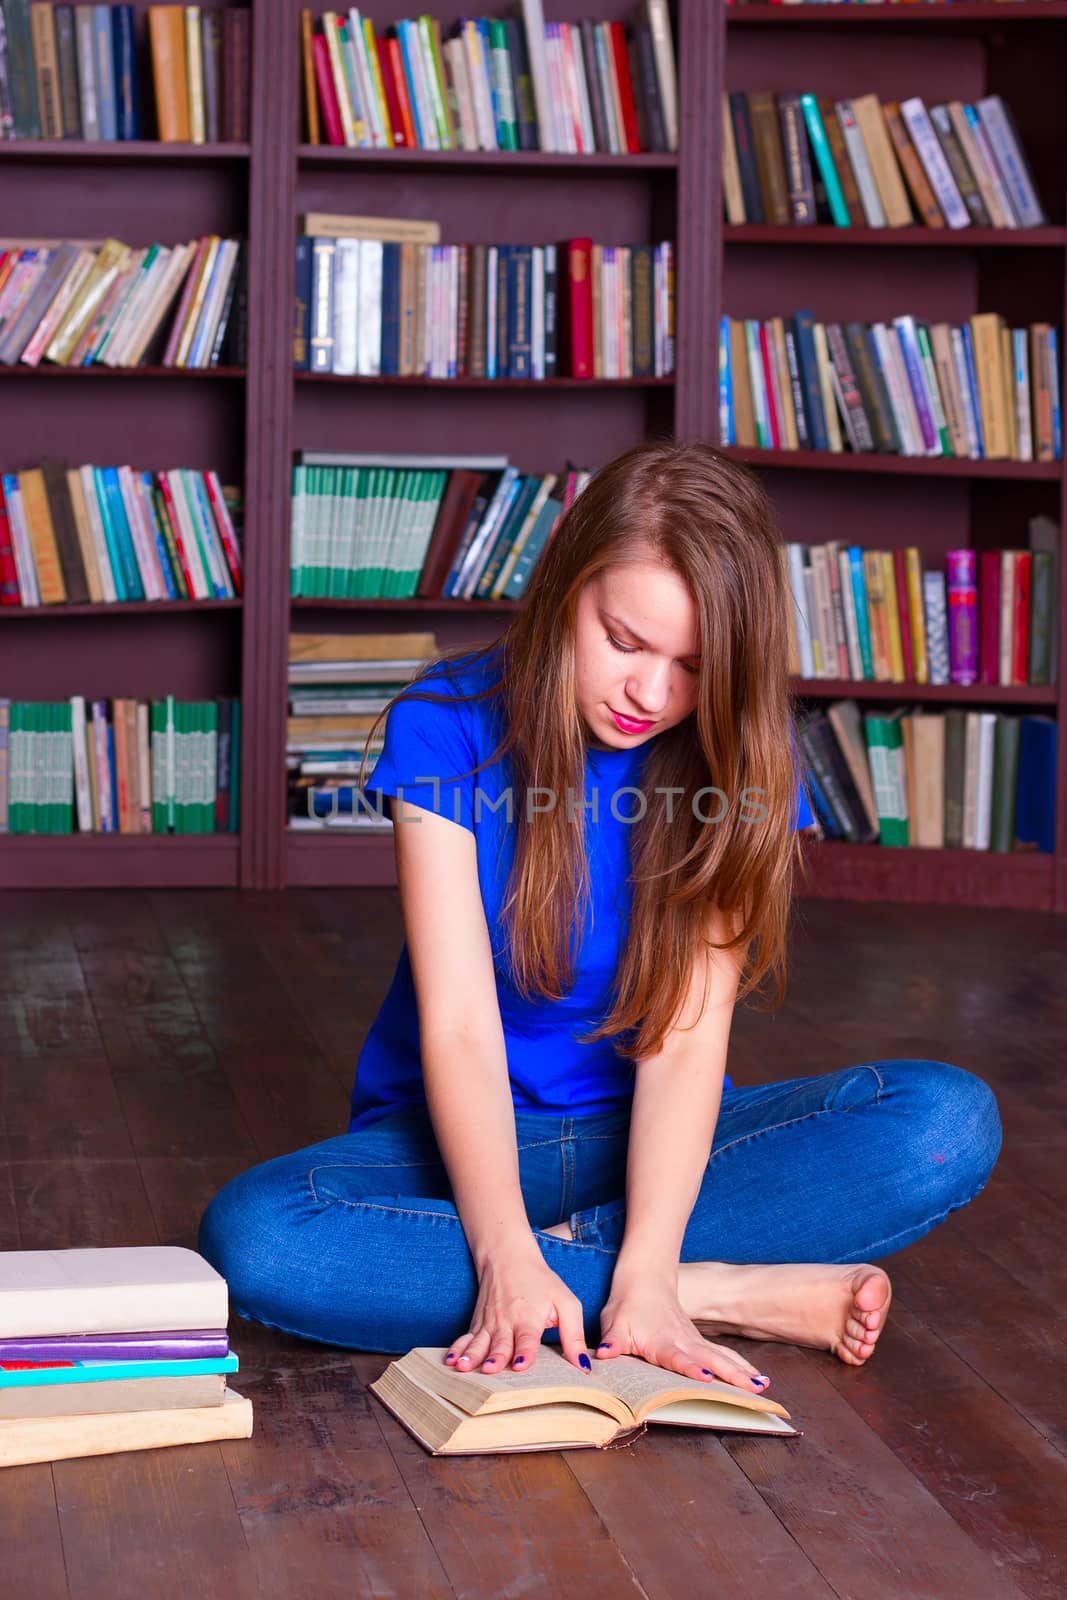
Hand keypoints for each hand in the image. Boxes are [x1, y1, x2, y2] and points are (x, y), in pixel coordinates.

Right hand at [444, 1248, 589, 1377]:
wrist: (509, 1257)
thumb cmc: (541, 1283)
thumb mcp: (566, 1303)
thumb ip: (574, 1335)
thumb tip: (584, 1366)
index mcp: (530, 1318)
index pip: (527, 1338)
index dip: (524, 1352)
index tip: (521, 1366)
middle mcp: (507, 1322)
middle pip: (500, 1343)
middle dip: (496, 1358)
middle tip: (491, 1371)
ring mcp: (489, 1323)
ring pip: (479, 1342)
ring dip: (472, 1356)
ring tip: (463, 1367)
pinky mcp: (477, 1324)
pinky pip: (465, 1338)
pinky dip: (457, 1349)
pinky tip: (450, 1361)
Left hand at [596, 1268, 770, 1393]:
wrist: (645, 1277)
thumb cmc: (627, 1303)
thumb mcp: (614, 1322)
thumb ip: (611, 1341)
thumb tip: (601, 1355)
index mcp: (661, 1341)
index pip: (677, 1358)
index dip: (690, 1369)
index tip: (706, 1380)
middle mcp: (682, 1341)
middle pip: (710, 1359)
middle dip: (732, 1375)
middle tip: (753, 1390)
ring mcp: (694, 1340)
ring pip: (722, 1356)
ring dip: (742, 1372)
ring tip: (762, 1388)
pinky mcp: (700, 1340)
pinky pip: (723, 1353)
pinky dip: (741, 1365)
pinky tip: (758, 1378)